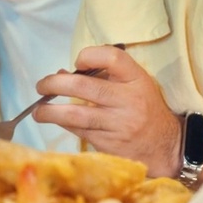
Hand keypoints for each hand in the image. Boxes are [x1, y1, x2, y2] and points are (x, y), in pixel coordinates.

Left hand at [31, 44, 180, 177]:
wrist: (165, 147)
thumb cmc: (145, 109)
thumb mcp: (134, 85)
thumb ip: (103, 76)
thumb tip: (61, 73)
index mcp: (136, 79)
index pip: (112, 58)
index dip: (89, 56)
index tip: (77, 62)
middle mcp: (128, 100)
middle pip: (84, 86)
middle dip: (55, 84)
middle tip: (42, 86)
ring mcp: (118, 124)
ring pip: (76, 115)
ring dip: (50, 111)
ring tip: (38, 111)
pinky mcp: (109, 144)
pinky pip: (79, 131)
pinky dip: (63, 125)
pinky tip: (55, 121)